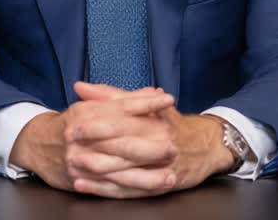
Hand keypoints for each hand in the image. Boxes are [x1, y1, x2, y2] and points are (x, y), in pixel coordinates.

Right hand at [9, 83, 175, 194]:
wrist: (36, 144)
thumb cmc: (72, 124)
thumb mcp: (92, 106)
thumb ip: (122, 99)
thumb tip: (154, 92)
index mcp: (86, 112)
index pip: (121, 107)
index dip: (146, 104)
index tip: (169, 100)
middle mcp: (82, 135)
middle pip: (122, 141)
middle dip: (150, 146)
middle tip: (174, 146)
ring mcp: (79, 160)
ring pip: (118, 170)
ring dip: (146, 175)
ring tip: (170, 176)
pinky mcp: (79, 179)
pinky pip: (109, 188)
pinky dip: (132, 190)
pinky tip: (151, 190)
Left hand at [68, 83, 236, 198]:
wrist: (207, 147)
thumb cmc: (171, 124)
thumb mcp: (147, 105)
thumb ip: (112, 96)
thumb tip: (81, 86)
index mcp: (154, 121)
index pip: (124, 122)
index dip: (99, 124)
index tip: (76, 123)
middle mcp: (159, 143)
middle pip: (124, 146)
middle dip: (95, 146)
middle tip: (70, 145)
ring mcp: (161, 167)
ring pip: (125, 171)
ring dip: (97, 171)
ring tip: (73, 167)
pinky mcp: (160, 186)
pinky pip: (129, 190)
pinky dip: (105, 189)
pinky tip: (85, 186)